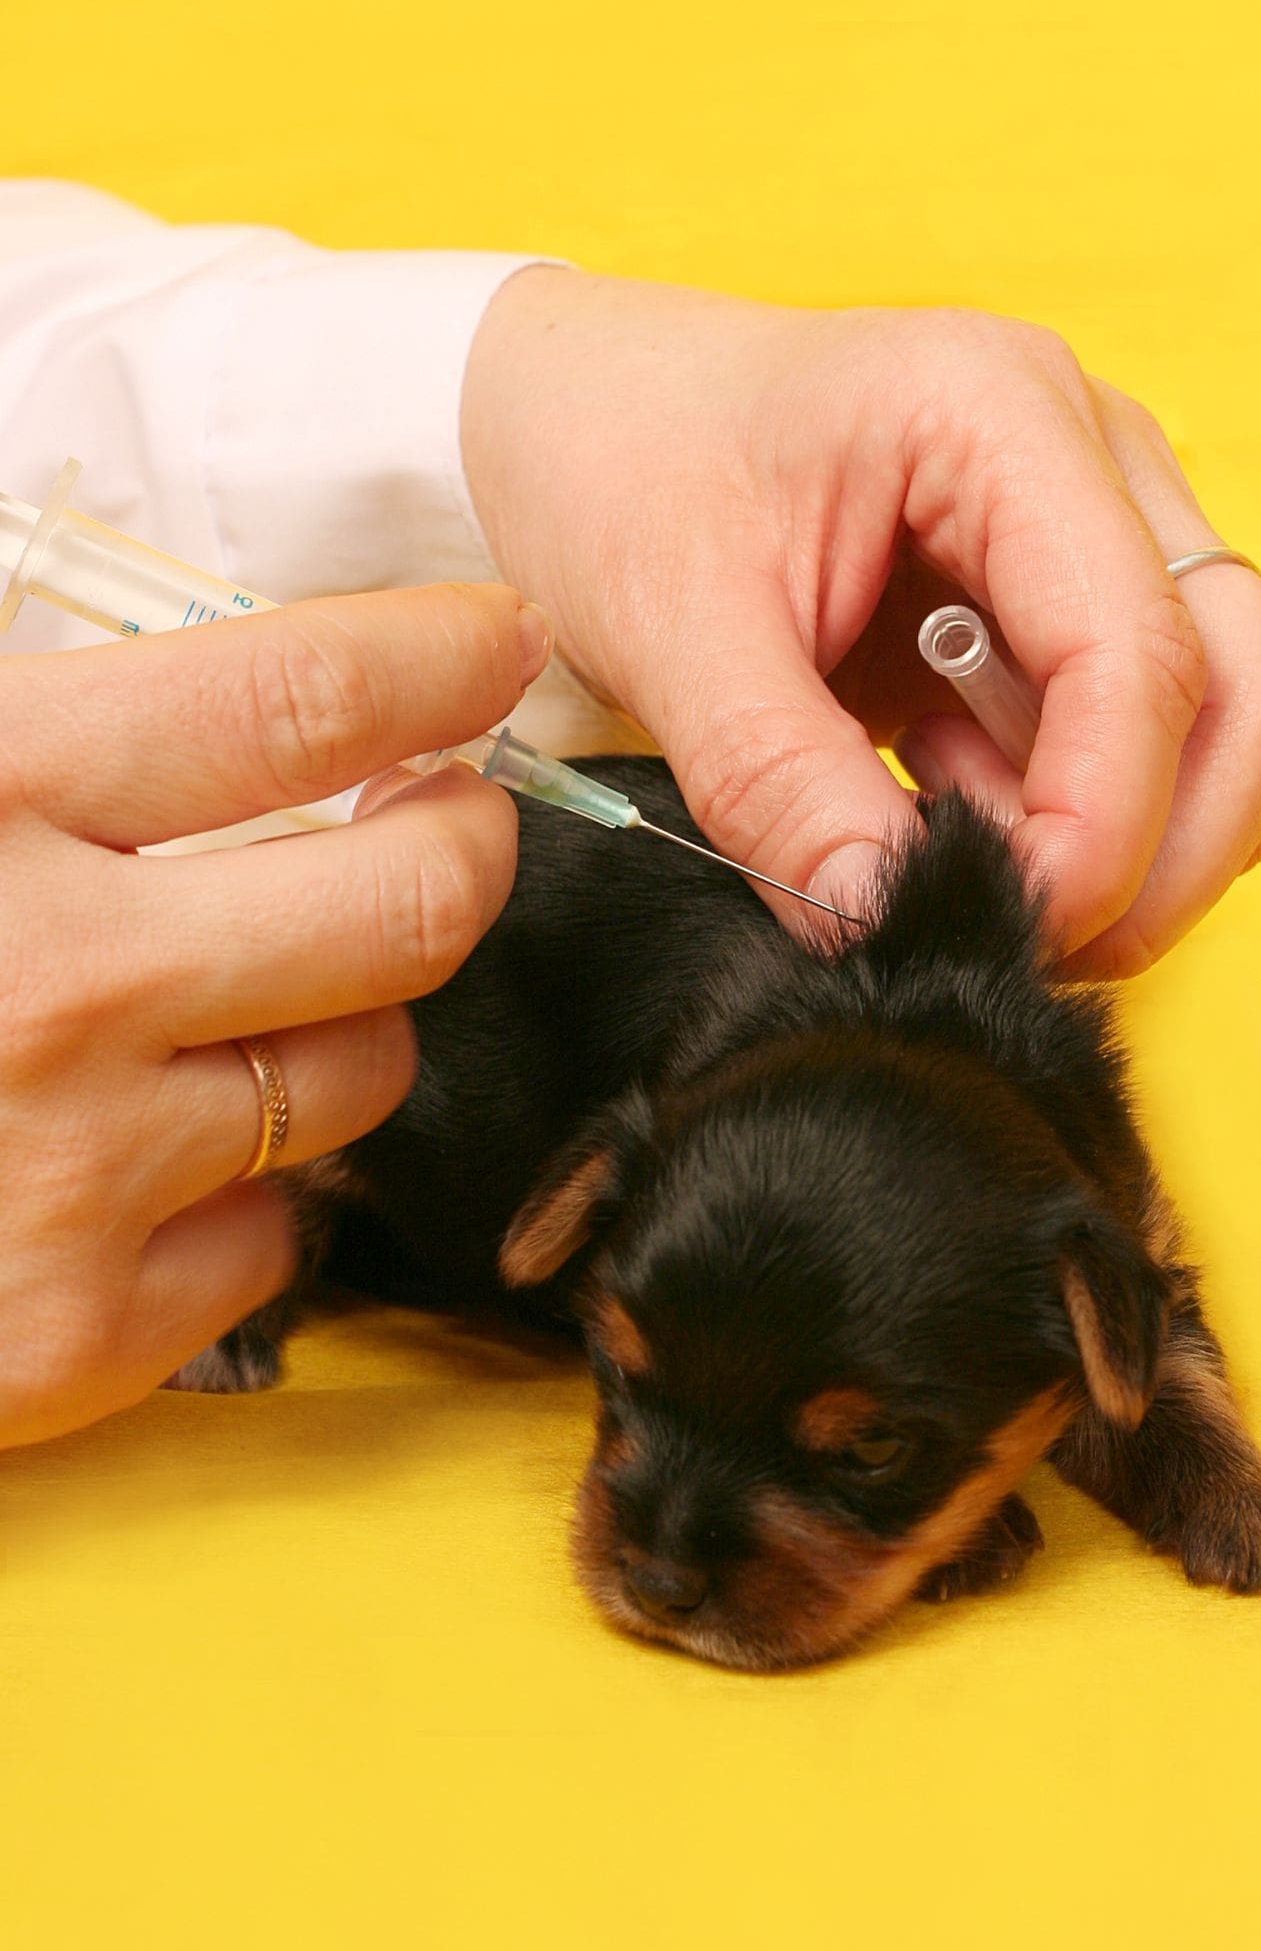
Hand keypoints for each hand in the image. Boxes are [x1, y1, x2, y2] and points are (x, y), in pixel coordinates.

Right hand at [0, 583, 548, 1448]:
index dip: (435, 657)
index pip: (299, 697)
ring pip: (359, 1072)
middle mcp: (50, 985)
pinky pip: (279, 1236)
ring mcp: (71, 1176)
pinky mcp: (71, 1338)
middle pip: (408, 905)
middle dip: (458, 844)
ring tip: (245, 992)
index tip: (491, 644)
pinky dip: (243, 1188)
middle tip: (444, 819)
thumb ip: (37, 725)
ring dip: (336, 1018)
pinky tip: (146, 1149)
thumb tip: (255, 682)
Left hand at [461, 268, 1260, 973]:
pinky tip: (953, 817)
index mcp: (997, 415)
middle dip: (1167, 846)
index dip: (1103, 818)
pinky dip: (1073, 816)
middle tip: (1035, 935)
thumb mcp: (671, 623)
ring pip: (1220, 717)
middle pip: (1244, 684)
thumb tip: (880, 917)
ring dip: (1131, 838)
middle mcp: (1084, 456)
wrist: (576, 416)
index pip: (1138, 647)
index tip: (1018, 921)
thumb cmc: (617, 462)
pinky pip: (1130, 736)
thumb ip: (778, 777)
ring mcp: (1088, 525)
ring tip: (969, 865)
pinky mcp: (1054, 597)